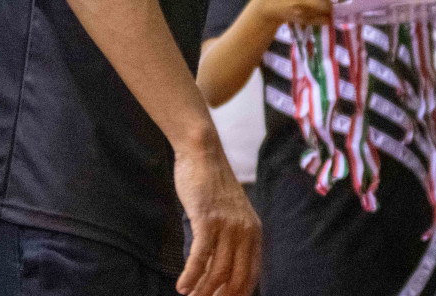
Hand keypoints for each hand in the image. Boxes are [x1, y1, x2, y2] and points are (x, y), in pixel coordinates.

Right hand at [174, 144, 260, 295]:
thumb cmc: (212, 187)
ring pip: (217, 272)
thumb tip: (219, 272)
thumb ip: (230, 240)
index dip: (236, 295)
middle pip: (235, 279)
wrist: (203, 154)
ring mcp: (227, 225)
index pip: (250, 276)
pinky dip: (190, 276)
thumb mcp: (230, 215)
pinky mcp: (207, 219)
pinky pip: (200, 257)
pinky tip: (181, 287)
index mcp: (254, 232)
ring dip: (202, 291)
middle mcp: (245, 231)